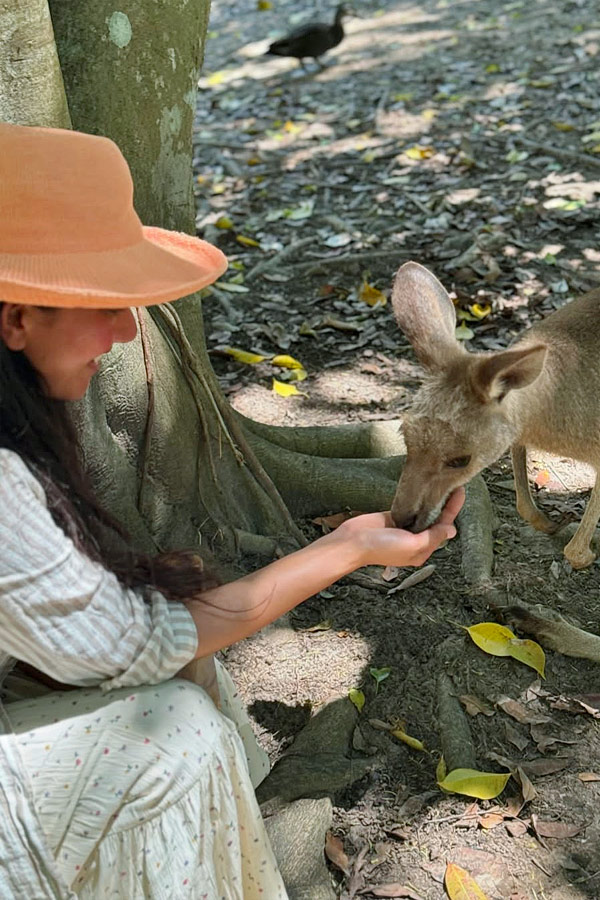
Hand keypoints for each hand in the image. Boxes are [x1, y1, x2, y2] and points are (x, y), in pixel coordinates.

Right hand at [338, 487, 464, 568]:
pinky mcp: (395, 517)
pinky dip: (419, 499)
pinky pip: (411, 507)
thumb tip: (451, 530)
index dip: (452, 511)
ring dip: (434, 500)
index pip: (443, 529)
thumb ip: (433, 537)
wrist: (352, 541)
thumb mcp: (412, 545)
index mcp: (422, 550)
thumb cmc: (380, 548)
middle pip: (436, 520)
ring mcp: (405, 528)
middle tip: (455, 485)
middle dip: (446, 505)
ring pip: (425, 513)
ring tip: (443, 484)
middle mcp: (416, 540)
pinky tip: (425, 489)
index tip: (460, 493)